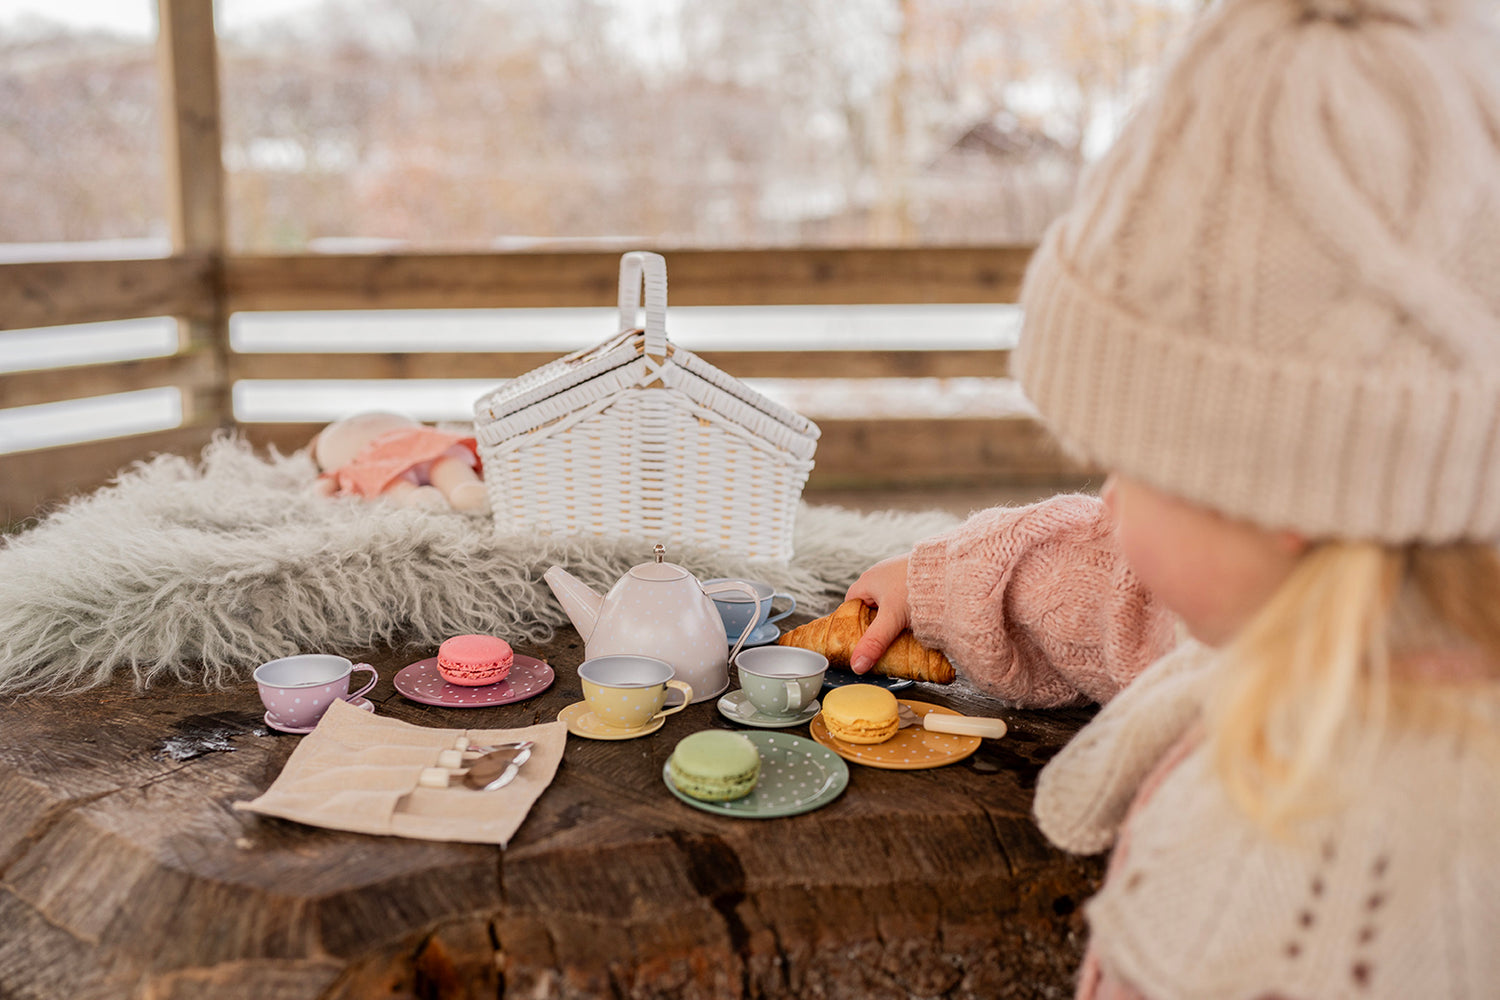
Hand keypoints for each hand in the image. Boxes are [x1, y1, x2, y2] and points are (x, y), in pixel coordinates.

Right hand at [843, 553, 911, 673]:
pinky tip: (915, 622)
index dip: (851, 622)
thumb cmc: (914, 588)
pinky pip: (905, 598)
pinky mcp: (916, 578)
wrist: (949, 572)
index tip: (856, 639)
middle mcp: (882, 574)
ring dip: (893, 617)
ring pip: (890, 602)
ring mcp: (900, 575)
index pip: (851, 604)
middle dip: (874, 623)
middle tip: (878, 641)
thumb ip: (874, 642)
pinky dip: (907, 610)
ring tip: (899, 634)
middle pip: (871, 604)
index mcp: (868, 580)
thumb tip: (857, 665)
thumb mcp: (891, 619)